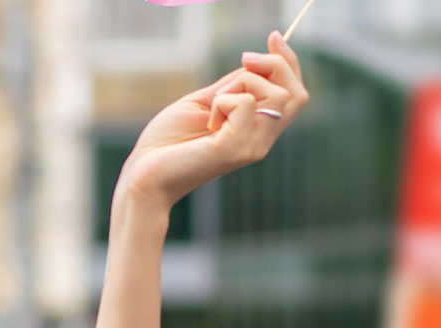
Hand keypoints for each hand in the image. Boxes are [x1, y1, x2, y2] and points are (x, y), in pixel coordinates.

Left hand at [114, 32, 309, 216]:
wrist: (143, 176)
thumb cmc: (166, 144)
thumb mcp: (203, 104)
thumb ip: (229, 88)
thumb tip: (253, 64)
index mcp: (255, 131)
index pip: (295, 95)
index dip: (289, 62)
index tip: (273, 38)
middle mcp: (260, 141)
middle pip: (297, 94)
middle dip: (276, 64)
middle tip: (244, 59)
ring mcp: (251, 147)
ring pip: (278, 95)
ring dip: (246, 82)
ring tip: (216, 102)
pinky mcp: (234, 149)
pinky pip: (243, 104)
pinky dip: (222, 100)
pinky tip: (207, 121)